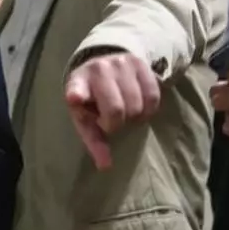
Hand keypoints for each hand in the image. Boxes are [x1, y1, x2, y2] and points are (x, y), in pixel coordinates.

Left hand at [65, 51, 160, 169]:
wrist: (104, 64)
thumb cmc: (92, 97)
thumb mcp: (85, 116)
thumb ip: (94, 140)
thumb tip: (105, 166)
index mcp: (78, 82)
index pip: (76, 88)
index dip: (77, 93)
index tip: (75, 98)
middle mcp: (99, 69)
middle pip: (116, 108)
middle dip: (116, 123)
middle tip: (112, 122)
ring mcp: (120, 63)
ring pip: (137, 104)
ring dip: (133, 116)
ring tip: (125, 112)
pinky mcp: (140, 64)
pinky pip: (153, 96)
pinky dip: (148, 109)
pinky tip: (139, 108)